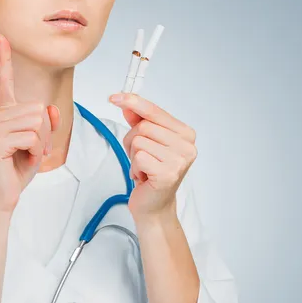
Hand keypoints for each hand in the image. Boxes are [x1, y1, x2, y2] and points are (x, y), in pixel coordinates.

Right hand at [0, 33, 59, 213]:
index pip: (5, 81)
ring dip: (41, 143)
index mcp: (4, 113)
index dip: (5, 58)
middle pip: (37, 109)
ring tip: (28, 155)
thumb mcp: (38, 144)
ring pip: (37, 122)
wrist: (3, 195)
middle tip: (34, 150)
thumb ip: (46, 124)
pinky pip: (32, 137)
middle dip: (45, 133)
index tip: (2, 36)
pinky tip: (23, 160)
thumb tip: (51, 109)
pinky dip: (36, 151)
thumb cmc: (17, 168)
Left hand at [108, 93, 196, 220]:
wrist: (154, 205)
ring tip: (144, 168)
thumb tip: (126, 104)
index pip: (154, 110)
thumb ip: (138, 121)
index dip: (133, 102)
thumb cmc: (151, 173)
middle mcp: (187, 145)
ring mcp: (180, 160)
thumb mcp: (145, 142)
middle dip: (132, 141)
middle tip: (140, 158)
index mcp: (185, 133)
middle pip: (143, 126)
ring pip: (139, 141)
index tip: (114, 97)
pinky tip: (144, 177)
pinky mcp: (168, 173)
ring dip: (133, 156)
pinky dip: (135, 168)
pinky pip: (138, 158)